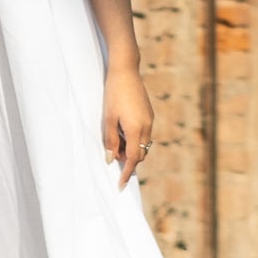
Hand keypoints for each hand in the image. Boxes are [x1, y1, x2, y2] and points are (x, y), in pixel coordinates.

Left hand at [102, 65, 152, 189]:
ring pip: (143, 144)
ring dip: (131, 148)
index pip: (134, 159)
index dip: (126, 173)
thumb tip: (111, 160)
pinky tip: (122, 129)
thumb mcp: (108, 119)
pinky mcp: (149, 114)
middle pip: (140, 154)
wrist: (126, 71)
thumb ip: (111, 141)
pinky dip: (134, 139)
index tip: (120, 185)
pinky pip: (144, 134)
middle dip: (128, 159)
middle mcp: (147, 127)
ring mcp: (150, 120)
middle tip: (113, 153)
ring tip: (116, 139)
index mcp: (136, 130)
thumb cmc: (113, 94)